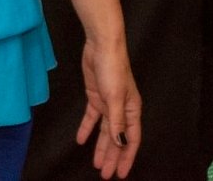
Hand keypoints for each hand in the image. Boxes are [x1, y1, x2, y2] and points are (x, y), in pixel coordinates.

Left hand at [74, 38, 141, 177]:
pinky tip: (80, 140)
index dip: (126, 158)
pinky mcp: (96, 96)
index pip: (131, 140)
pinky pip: (92, 117)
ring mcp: (108, 103)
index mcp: (132, 110)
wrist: (102, 46)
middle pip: (117, 138)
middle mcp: (122, 109)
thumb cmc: (113, 69)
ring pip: (105, 131)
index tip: (120, 174)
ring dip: (100, 147)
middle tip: (105, 174)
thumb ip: (117, 123)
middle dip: (112, 157)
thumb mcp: (114, 99)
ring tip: (97, 164)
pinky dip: (86, 128)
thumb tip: (121, 145)